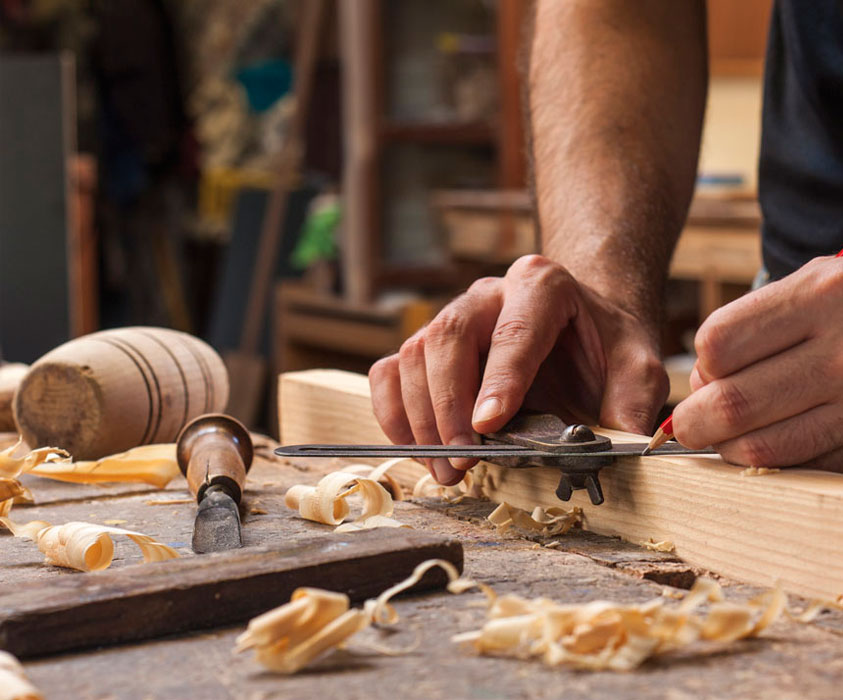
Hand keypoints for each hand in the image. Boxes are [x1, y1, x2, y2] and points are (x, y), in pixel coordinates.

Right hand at [369, 255, 667, 484]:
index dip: (498, 380)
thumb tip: (617, 449)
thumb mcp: (640, 366)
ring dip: (420, 421)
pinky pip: (391, 371)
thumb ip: (633, 402)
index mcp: (542, 286)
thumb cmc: (606, 344)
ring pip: (413, 357)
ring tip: (447, 471)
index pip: (514, 331)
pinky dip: (394, 414)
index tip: (487, 427)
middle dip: (448, 409)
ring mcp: (452, 316)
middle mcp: (489, 294)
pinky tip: (418, 449)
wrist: (582, 324)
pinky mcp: (429, 344)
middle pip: (448, 339)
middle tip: (462, 462)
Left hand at [673, 255, 842, 471]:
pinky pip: (807, 462)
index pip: (718, 344)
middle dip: (697, 423)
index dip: (702, 368)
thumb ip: (756, 327)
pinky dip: (778, 460)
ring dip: (731, 447)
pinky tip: (778, 441)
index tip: (707, 376)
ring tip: (729, 437)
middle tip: (693, 426)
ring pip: (764, 444)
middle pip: (733, 403)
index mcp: (820, 295)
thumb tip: (700, 390)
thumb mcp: (813, 287)